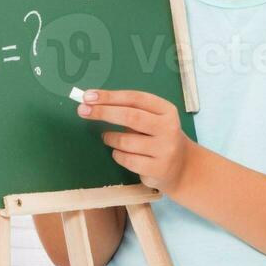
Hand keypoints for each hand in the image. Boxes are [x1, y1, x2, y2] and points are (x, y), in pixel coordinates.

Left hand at [77, 89, 192, 192]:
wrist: (182, 167)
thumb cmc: (158, 138)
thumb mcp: (153, 120)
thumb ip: (129, 111)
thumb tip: (92, 103)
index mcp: (167, 110)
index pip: (136, 98)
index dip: (110, 96)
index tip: (88, 96)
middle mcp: (169, 128)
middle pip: (131, 116)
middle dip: (103, 112)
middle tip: (82, 111)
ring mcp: (165, 149)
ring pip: (125, 141)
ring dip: (110, 138)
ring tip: (107, 138)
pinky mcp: (157, 168)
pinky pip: (126, 159)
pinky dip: (117, 155)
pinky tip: (121, 153)